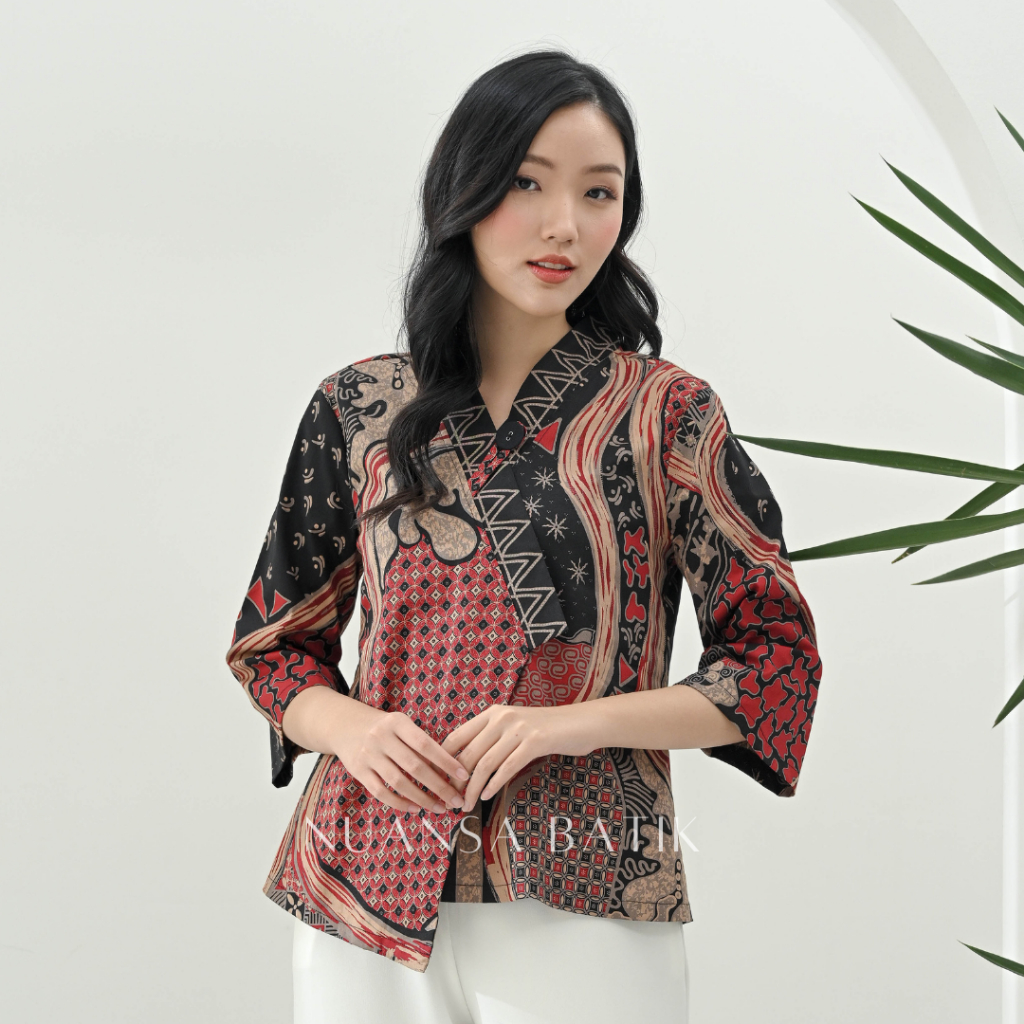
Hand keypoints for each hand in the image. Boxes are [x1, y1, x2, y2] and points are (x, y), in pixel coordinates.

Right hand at [331, 703, 469, 815]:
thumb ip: (420, 743)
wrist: (344, 725)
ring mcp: (368, 755)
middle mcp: (381, 737)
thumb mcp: (401, 725)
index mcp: (397, 723)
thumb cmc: (384, 728)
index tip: (464, 776)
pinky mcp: (358, 771)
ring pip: (399, 782)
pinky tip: (415, 809)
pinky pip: (381, 792)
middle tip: (456, 801)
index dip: (446, 761)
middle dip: (439, 786)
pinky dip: (399, 803)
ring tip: (439, 808)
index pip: (426, 745)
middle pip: (415, 766)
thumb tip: (449, 769)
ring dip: (422, 798)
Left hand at [440, 704, 584, 810]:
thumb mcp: (513, 726)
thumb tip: (464, 764)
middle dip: (455, 781)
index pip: (457, 737)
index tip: (439, 782)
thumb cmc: (545, 729)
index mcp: (492, 712)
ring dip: (472, 789)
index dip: (443, 761)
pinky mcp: (534, 742)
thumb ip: (491, 738)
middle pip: (468, 754)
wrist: (580, 722)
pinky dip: (493, 784)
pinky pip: (507, 767)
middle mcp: (502, 717)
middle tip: (451, 800)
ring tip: (466, 805)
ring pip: (485, 764)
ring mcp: (518, 728)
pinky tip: (486, 797)